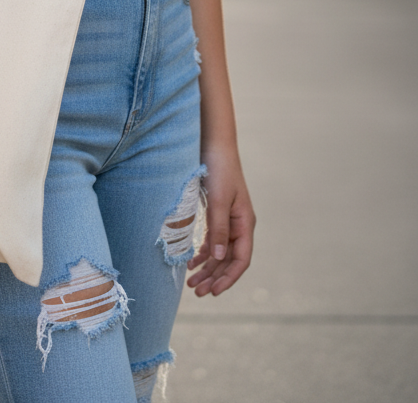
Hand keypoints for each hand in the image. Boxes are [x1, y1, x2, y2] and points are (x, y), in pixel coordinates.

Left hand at [186, 146, 254, 295]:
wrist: (213, 143)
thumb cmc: (219, 169)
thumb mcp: (219, 200)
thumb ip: (219, 229)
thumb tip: (218, 258)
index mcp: (245, 223)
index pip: (241, 260)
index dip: (229, 278)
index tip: (214, 292)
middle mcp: (238, 224)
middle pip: (229, 260)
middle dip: (215, 277)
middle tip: (197, 292)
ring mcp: (228, 219)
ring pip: (219, 252)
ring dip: (207, 268)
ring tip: (192, 283)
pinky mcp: (216, 213)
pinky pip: (212, 240)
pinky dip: (202, 253)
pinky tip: (191, 262)